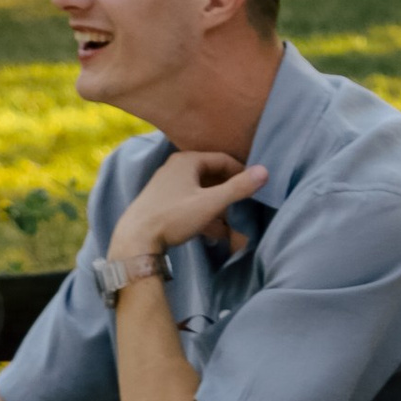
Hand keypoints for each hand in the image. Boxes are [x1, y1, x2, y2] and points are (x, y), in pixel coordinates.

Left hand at [108, 145, 266, 272]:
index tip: (255, 189)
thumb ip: (238, 188)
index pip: (224, 160)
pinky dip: (204, 212)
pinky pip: (190, 201)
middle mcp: (175, 167)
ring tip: (230, 224)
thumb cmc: (173, 217)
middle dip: (229, 192)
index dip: (242, 173)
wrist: (135, 240)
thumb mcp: (211, 203)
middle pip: (212, 175)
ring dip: (218, 205)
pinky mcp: (161, 201)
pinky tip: (213, 232)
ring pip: (201, 190)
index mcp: (187, 161)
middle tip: (243, 207)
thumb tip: (265, 171)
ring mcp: (166, 184)